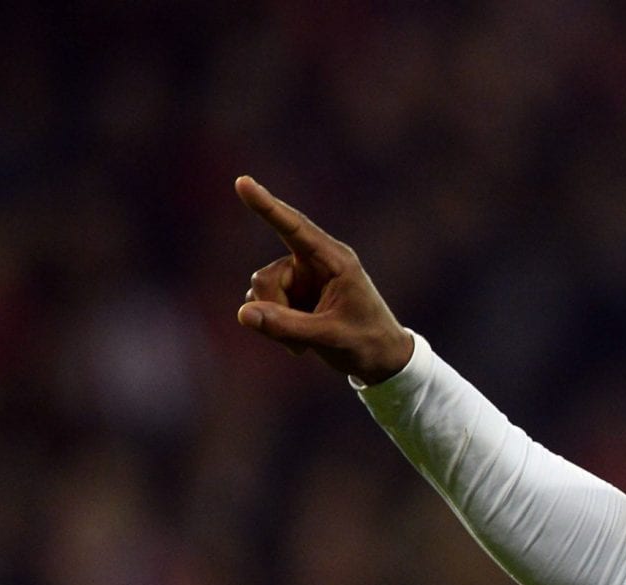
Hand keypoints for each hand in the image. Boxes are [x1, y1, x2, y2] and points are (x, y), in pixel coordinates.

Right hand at [232, 175, 414, 385]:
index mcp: (335, 261)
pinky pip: (264, 303)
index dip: (267, 206)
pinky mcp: (294, 293)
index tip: (243, 182)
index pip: (295, 228)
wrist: (382, 361)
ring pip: (262, 290)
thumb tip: (243, 314)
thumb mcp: (329, 337)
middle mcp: (316, 262)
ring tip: (303, 344)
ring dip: (275, 320)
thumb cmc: (366, 343)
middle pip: (267, 276)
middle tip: (296, 343)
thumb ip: (286, 326)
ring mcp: (303, 277)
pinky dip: (274, 325)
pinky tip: (299, 344)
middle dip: (272, 309)